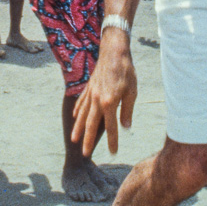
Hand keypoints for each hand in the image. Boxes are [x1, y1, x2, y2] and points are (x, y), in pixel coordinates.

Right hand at [71, 32, 136, 155]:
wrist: (113, 51)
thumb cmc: (126, 71)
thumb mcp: (132, 92)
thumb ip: (127, 110)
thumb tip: (125, 126)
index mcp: (109, 102)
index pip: (111, 127)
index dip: (112, 140)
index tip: (113, 152)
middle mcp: (97, 100)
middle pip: (91, 125)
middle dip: (88, 140)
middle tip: (86, 154)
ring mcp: (90, 94)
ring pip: (82, 115)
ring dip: (78, 129)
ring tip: (74, 140)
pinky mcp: (89, 88)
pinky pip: (81, 102)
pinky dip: (78, 111)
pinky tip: (75, 118)